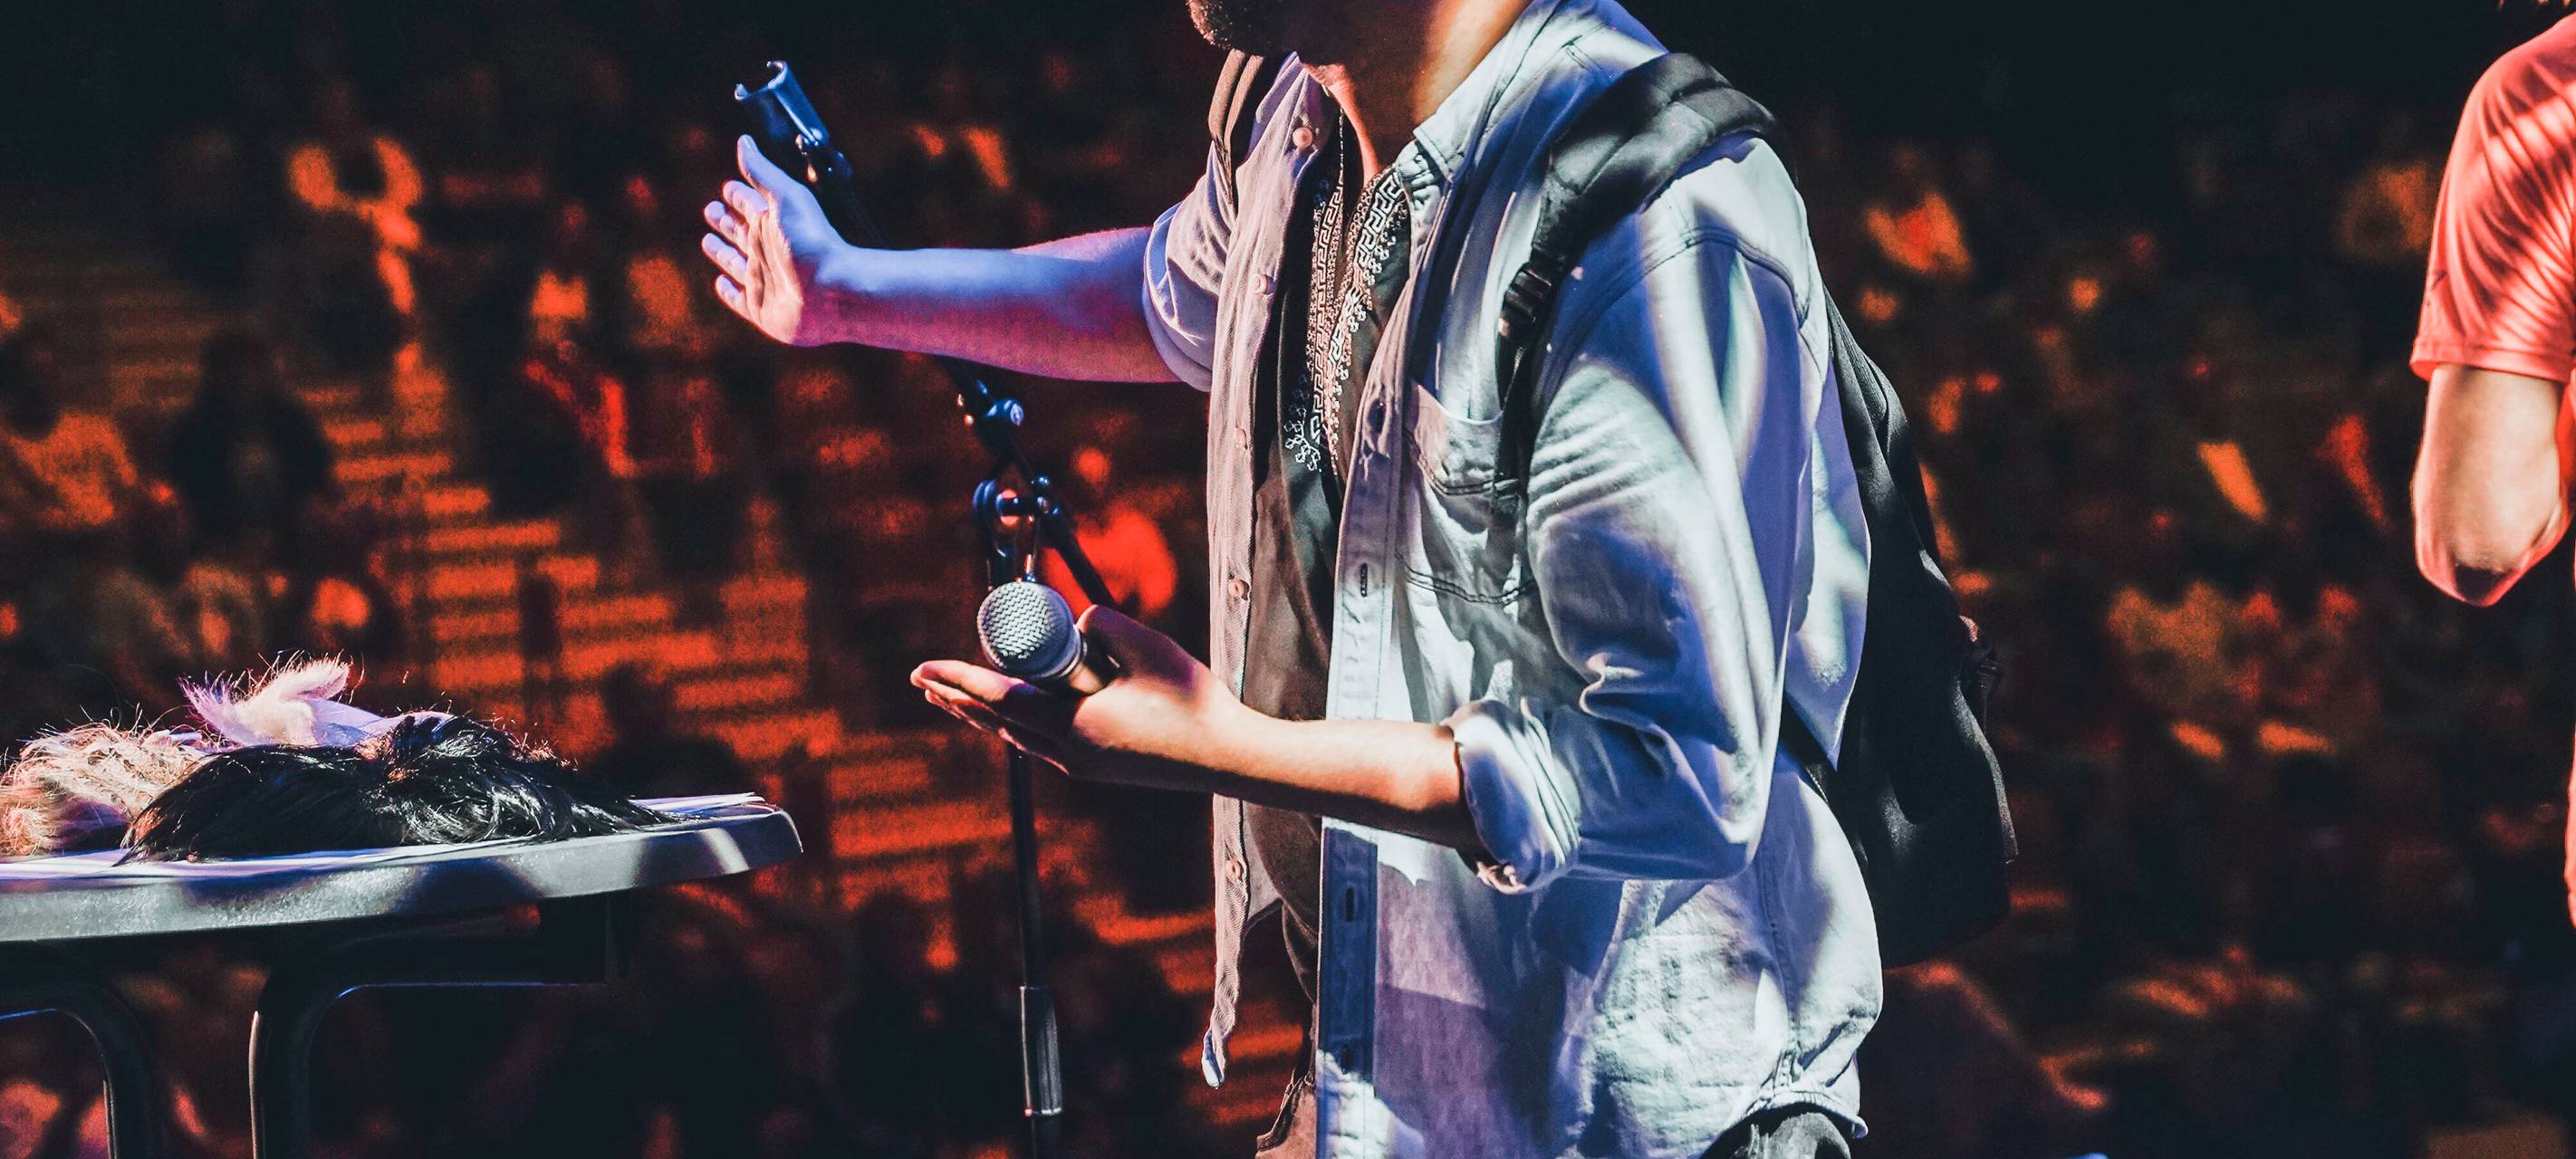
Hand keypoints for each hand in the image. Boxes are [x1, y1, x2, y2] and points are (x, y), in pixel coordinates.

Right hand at [702, 136, 844, 345]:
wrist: (834, 292)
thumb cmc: (814, 243)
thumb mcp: (787, 198)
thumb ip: (763, 172)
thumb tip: (744, 141)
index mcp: (773, 223)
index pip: (749, 204)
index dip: (738, 195)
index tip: (727, 187)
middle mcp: (767, 250)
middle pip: (740, 232)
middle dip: (725, 220)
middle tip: (710, 209)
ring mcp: (764, 280)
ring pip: (736, 263)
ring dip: (721, 252)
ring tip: (707, 240)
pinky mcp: (760, 309)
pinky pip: (739, 299)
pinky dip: (728, 291)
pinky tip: (720, 283)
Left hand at [911, 605, 1256, 792]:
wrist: (1226, 755)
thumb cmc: (1192, 702)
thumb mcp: (1149, 649)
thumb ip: (1105, 626)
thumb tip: (1078, 621)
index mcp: (1075, 727)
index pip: (1002, 698)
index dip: (959, 680)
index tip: (924, 668)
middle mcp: (1070, 753)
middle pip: (999, 722)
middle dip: (959, 699)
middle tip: (923, 680)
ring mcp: (1083, 765)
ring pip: (1018, 736)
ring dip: (983, 715)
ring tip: (954, 699)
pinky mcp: (1098, 767)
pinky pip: (1041, 743)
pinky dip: (1015, 725)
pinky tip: (1012, 718)